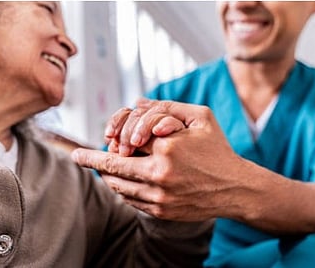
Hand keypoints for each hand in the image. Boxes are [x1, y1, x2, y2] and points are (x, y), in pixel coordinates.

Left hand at [72, 100, 243, 220]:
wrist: (235, 188)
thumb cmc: (218, 149)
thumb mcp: (201, 118)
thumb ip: (168, 107)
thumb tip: (135, 103)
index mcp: (167, 148)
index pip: (125, 142)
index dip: (108, 140)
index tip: (89, 146)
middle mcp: (160, 175)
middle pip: (112, 168)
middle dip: (92, 162)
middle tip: (79, 158)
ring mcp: (159, 197)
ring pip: (118, 186)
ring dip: (106, 176)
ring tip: (99, 168)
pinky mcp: (161, 211)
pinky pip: (130, 200)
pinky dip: (122, 190)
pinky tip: (121, 181)